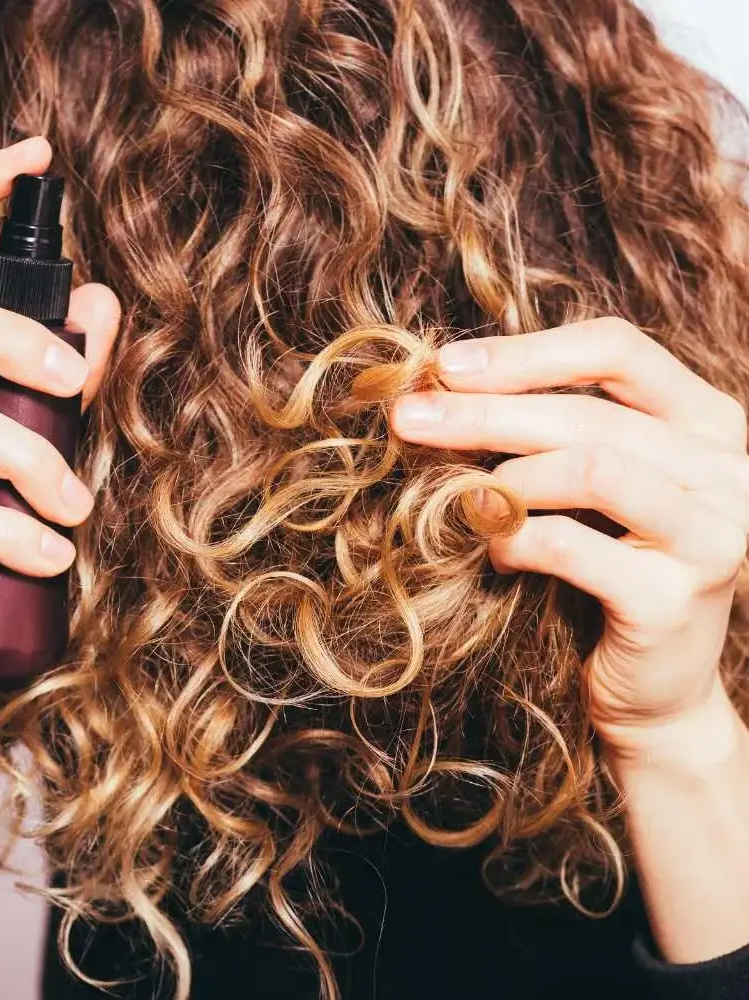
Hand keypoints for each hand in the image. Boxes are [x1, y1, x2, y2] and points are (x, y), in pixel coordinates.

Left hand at [389, 317, 748, 762]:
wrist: (651, 688)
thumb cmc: (605, 567)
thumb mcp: (585, 484)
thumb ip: (545, 430)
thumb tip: (441, 385)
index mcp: (707, 421)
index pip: (617, 348)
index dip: (525, 353)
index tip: (444, 366)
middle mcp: (727, 470)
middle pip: (591, 412)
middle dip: (484, 412)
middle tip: (408, 418)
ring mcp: (713, 535)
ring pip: (593, 468)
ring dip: (508, 481)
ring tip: (468, 504)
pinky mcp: (674, 600)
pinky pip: (571, 547)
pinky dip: (515, 543)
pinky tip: (498, 556)